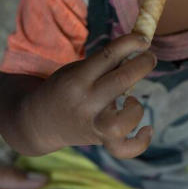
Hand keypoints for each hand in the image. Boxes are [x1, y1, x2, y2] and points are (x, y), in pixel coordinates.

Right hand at [27, 33, 156, 158]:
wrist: (39, 122)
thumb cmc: (65, 88)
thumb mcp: (76, 69)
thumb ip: (103, 64)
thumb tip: (137, 50)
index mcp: (78, 78)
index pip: (109, 55)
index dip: (131, 43)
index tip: (143, 39)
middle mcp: (85, 102)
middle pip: (121, 80)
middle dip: (143, 64)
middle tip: (149, 57)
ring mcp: (93, 124)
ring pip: (122, 122)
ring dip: (137, 108)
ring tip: (132, 100)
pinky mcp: (100, 141)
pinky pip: (124, 149)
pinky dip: (140, 142)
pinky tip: (147, 128)